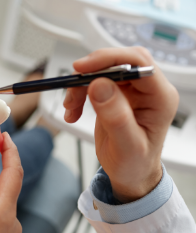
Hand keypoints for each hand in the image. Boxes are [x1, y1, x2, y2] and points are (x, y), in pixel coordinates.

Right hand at [63, 47, 178, 202]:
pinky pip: (94, 83)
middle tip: (72, 85)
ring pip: (102, 71)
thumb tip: (99, 85)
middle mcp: (148, 90)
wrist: (130, 173)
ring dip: (81, 86)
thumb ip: (115, 116)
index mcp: (160, 97)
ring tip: (71, 108)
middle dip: (92, 71)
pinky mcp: (116, 95)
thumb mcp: (126, 146)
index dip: (110, 59)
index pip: (138, 62)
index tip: (83, 68)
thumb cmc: (135, 163)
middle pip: (118, 62)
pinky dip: (79, 94)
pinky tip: (73, 112)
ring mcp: (131, 91)